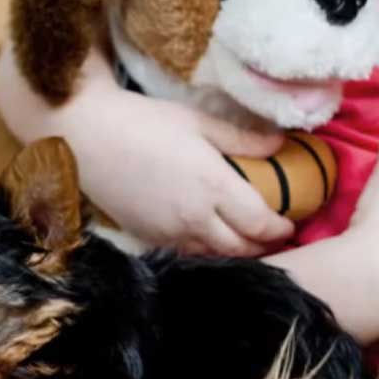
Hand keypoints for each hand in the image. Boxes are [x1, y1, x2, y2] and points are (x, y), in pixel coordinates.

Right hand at [0, 42, 293, 254]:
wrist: (86, 137)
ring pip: (216, 256)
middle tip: (277, 236)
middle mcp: (194, 218)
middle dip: (265, 245)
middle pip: (242, 248)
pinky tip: (214, 240)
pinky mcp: (148, 238)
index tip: (291, 221)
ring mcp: (169, 233)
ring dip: (237, 252)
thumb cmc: (144, 122)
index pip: (259, 223)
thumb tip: (283, 144)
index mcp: (213, 187)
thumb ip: (243, 139)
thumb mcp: (198, 122)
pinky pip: (188, 254)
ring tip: (250, 241)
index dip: (280, 228)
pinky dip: (208, 252)